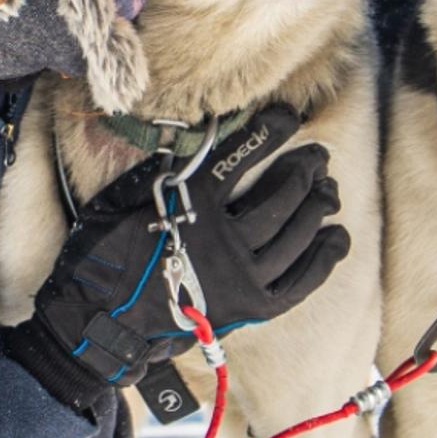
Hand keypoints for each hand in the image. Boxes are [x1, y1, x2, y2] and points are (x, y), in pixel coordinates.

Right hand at [0, 104, 348, 410]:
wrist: (100, 319)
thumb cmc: (107, 253)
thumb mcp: (124, 198)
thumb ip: (166, 172)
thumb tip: (200, 144)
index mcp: (191, 204)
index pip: (242, 156)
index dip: (271, 132)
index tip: (289, 118)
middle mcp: (223, 240)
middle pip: (282, 196)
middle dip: (306, 170)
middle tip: (316, 158)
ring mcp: (239, 278)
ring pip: (296, 236)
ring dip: (318, 208)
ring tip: (328, 192)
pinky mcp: (249, 309)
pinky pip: (300, 282)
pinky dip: (323, 258)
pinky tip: (336, 237)